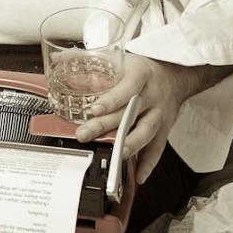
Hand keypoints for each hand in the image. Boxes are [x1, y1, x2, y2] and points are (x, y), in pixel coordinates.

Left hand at [75, 53, 185, 184]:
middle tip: (85, 134)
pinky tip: (138, 175)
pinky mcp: (165, 128)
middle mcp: (151, 95)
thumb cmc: (142, 68)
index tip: (94, 109)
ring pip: (146, 131)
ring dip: (131, 145)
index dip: (111, 100)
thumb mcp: (120, 57)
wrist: (173, 74)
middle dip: (107, 126)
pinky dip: (149, 163)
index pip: (126, 88)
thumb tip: (59, 57)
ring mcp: (160, 113)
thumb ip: (90, 58)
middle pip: (129, 112)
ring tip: (117, 155)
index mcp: (140, 75)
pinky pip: (158, 148)